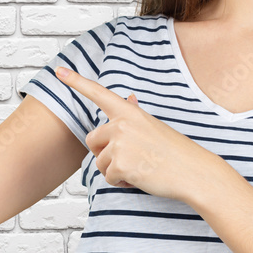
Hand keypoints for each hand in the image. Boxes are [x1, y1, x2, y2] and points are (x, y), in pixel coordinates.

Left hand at [54, 66, 205, 201]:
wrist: (194, 172)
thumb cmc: (175, 151)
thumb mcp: (152, 125)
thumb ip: (133, 114)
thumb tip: (128, 98)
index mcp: (129, 111)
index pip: (98, 93)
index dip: (76, 81)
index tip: (58, 70)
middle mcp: (121, 124)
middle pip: (92, 140)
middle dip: (103, 153)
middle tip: (129, 158)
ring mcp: (120, 143)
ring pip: (99, 162)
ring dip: (114, 170)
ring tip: (139, 168)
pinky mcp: (120, 164)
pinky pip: (108, 177)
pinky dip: (121, 183)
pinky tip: (140, 178)